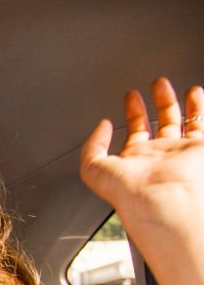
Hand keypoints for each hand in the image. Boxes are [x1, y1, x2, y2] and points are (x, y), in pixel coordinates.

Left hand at [80, 78, 203, 239]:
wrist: (162, 199)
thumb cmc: (128, 192)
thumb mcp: (93, 169)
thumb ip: (92, 146)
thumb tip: (102, 127)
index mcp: (135, 161)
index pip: (135, 133)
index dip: (132, 113)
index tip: (131, 98)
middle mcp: (158, 157)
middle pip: (157, 123)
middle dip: (153, 103)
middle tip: (150, 86)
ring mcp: (179, 151)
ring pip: (178, 120)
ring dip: (172, 101)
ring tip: (165, 85)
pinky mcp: (199, 148)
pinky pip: (200, 123)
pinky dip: (198, 107)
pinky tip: (194, 93)